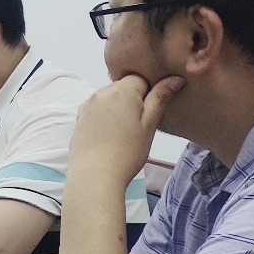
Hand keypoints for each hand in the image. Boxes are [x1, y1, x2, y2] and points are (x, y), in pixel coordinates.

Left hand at [68, 73, 184, 187]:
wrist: (94, 175)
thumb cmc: (128, 151)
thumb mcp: (150, 124)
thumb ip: (160, 98)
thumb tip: (174, 78)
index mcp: (120, 90)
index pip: (140, 78)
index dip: (150, 91)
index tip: (152, 110)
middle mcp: (100, 93)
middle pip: (123, 86)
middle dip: (134, 99)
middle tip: (141, 123)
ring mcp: (87, 105)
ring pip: (109, 98)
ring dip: (119, 107)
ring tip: (125, 131)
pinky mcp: (79, 118)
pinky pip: (97, 109)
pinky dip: (105, 115)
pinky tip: (110, 134)